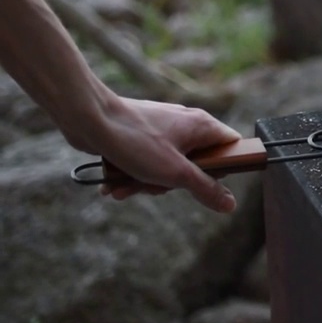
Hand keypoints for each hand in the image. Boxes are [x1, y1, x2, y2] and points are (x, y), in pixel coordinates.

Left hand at [82, 93, 242, 212]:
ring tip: (124, 188)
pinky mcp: (140, 134)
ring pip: (167, 165)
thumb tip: (230, 204)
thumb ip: (205, 188)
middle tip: (156, 186)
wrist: (89, 118)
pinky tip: (114, 184)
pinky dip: (133, 174)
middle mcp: (185, 124)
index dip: (223, 169)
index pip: (231, 147)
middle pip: (196, 164)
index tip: (205, 183)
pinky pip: (146, 160)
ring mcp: (162, 129)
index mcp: (201, 126)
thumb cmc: (134, 140)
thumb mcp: (175, 173)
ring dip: (146, 183)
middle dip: (172, 183)